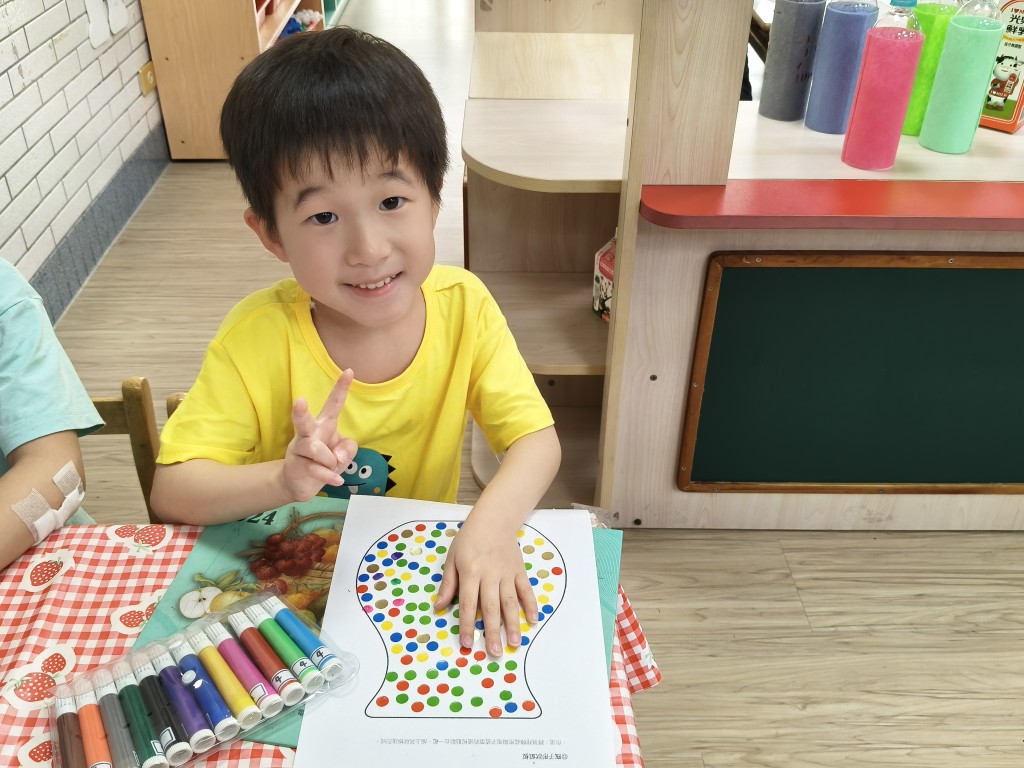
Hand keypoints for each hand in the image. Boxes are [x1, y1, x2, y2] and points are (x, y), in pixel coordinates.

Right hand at [282, 369, 357, 500]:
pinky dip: (329, 476)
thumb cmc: (324, 462)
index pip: (333, 404)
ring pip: (316, 449)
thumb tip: (337, 455)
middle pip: (303, 420)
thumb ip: (348, 448)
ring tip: (333, 466)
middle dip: (300, 411)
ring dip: (330, 461)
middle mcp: (308, 433)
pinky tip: (337, 481)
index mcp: (324, 425)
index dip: (341, 388)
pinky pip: (316, 469)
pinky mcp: (295, 465)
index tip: (350, 371)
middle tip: (299, 401)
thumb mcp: (343, 453)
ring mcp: (299, 449)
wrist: (300, 483)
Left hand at [433, 517, 537, 656]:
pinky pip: (526, 590)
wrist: (494, 520)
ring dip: (514, 624)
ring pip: (511, 602)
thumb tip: (439, 606)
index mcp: (471, 572)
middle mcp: (490, 575)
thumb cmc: (469, 539)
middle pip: (492, 607)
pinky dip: (531, 605)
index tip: (467, 644)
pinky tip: (533, 620)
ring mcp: (507, 573)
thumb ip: (448, 584)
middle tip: (494, 652)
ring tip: (515, 643)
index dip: (467, 625)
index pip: (469, 604)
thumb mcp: (452, 558)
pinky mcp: (519, 571)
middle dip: (492, 632)